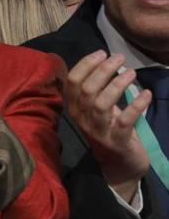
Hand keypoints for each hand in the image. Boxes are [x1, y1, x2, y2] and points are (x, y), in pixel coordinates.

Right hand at [64, 50, 152, 195]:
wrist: (119, 165)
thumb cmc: (109, 130)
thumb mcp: (97, 110)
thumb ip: (97, 90)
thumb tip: (106, 61)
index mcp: (75, 109)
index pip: (72, 82)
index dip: (86, 64)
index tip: (102, 53)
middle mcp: (82, 120)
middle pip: (87, 90)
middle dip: (104, 70)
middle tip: (120, 58)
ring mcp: (98, 131)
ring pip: (102, 104)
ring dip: (117, 85)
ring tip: (132, 73)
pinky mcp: (117, 141)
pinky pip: (125, 120)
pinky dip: (136, 105)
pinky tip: (146, 94)